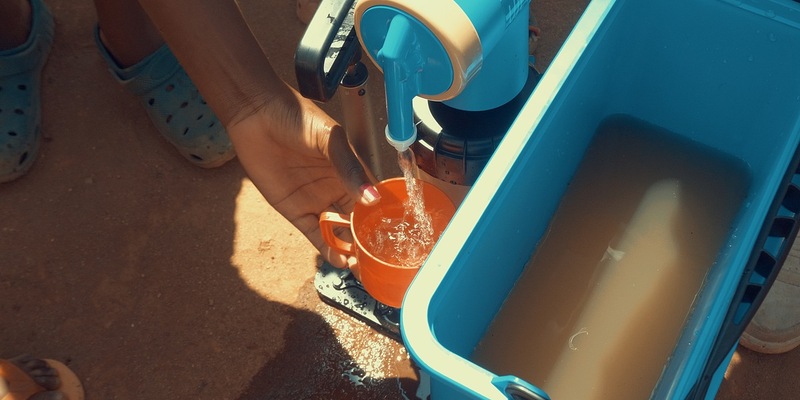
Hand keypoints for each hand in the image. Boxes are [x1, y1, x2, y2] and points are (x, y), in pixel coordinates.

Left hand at [226, 84, 379, 267]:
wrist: (256, 114)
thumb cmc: (296, 117)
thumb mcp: (329, 138)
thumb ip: (348, 167)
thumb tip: (371, 198)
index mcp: (352, 172)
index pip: (374, 201)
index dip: (385, 218)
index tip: (398, 237)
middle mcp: (337, 189)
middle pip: (358, 222)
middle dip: (369, 241)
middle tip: (382, 261)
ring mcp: (316, 201)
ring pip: (339, 233)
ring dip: (351, 249)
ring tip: (363, 266)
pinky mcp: (294, 210)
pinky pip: (314, 235)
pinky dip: (328, 249)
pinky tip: (340, 259)